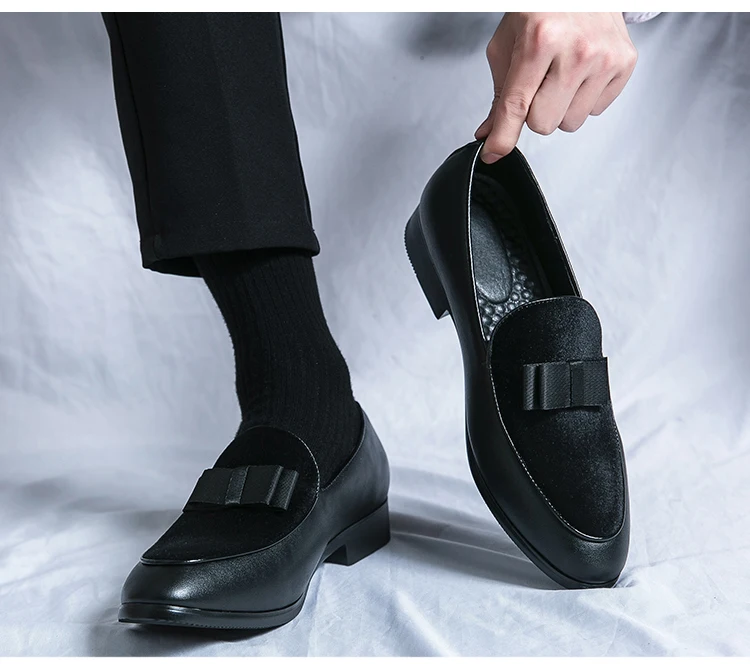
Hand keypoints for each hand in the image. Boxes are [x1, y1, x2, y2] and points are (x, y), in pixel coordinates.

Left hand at [475, 12, 637, 162]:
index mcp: (540, 40)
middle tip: (537, 83)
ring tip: (561, 74)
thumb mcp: (507, 43)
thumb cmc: (541, 8)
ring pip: (570, 123)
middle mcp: (577, 49)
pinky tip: (581, 71)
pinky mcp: (625, 63)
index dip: (503, 137)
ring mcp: (605, 58)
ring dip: (560, 107)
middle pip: (543, 124)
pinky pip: (595, 111)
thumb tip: (490, 133)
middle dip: (534, 112)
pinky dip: (583, 98)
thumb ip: (499, 93)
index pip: (516, 106)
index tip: (494, 153)